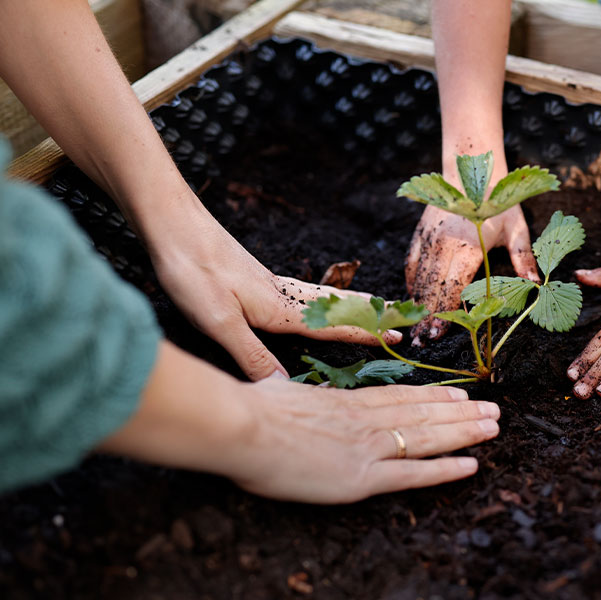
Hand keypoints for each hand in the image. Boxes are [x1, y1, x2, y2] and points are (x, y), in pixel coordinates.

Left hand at [149, 204, 400, 380]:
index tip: (400, 337)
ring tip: (379, 306)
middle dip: (374, 314)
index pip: (335, 325)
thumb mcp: (218, 321)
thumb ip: (252, 355)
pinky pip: (310, 293)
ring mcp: (274, 284)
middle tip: (406, 317)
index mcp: (282, 308)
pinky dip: (332, 298)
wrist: (174, 227)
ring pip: (328, 296)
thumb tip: (284, 388)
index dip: (367, 334)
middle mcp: (286, 294)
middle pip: (341, 306)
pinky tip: (324, 300)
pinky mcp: (260, 279)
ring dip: (357, 304)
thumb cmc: (193, 271)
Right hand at [229, 380, 499, 503]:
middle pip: (424, 413)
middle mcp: (365, 421)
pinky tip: (471, 465)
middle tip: (493, 408)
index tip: (458, 392)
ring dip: (465, 432)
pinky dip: (445, 469)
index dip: (433, 396)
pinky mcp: (363, 477)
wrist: (243, 427)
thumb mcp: (274, 393)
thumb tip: (272, 387)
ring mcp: (368, 447)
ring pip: (428, 437)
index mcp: (344, 403)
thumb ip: (284, 393)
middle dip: (461, 412)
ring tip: (494, 426)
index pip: (399, 398)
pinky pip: (414, 473)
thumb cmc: (249, 411)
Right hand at [405, 170, 537, 345]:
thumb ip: (523, 256)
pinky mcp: (420, 234)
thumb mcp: (517, 226)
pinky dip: (411, 283)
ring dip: (416, 304)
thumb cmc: (499, 198)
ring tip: (414, 330)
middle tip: (422, 342)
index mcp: (468, 242)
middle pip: (432, 285)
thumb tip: (535, 283)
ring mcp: (428, 238)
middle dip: (427, 315)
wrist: (470, 166)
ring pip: (419, 277)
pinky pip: (412, 263)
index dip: (446, 308)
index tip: (439, 332)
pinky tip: (413, 301)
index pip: (453, 283)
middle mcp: (443, 241)